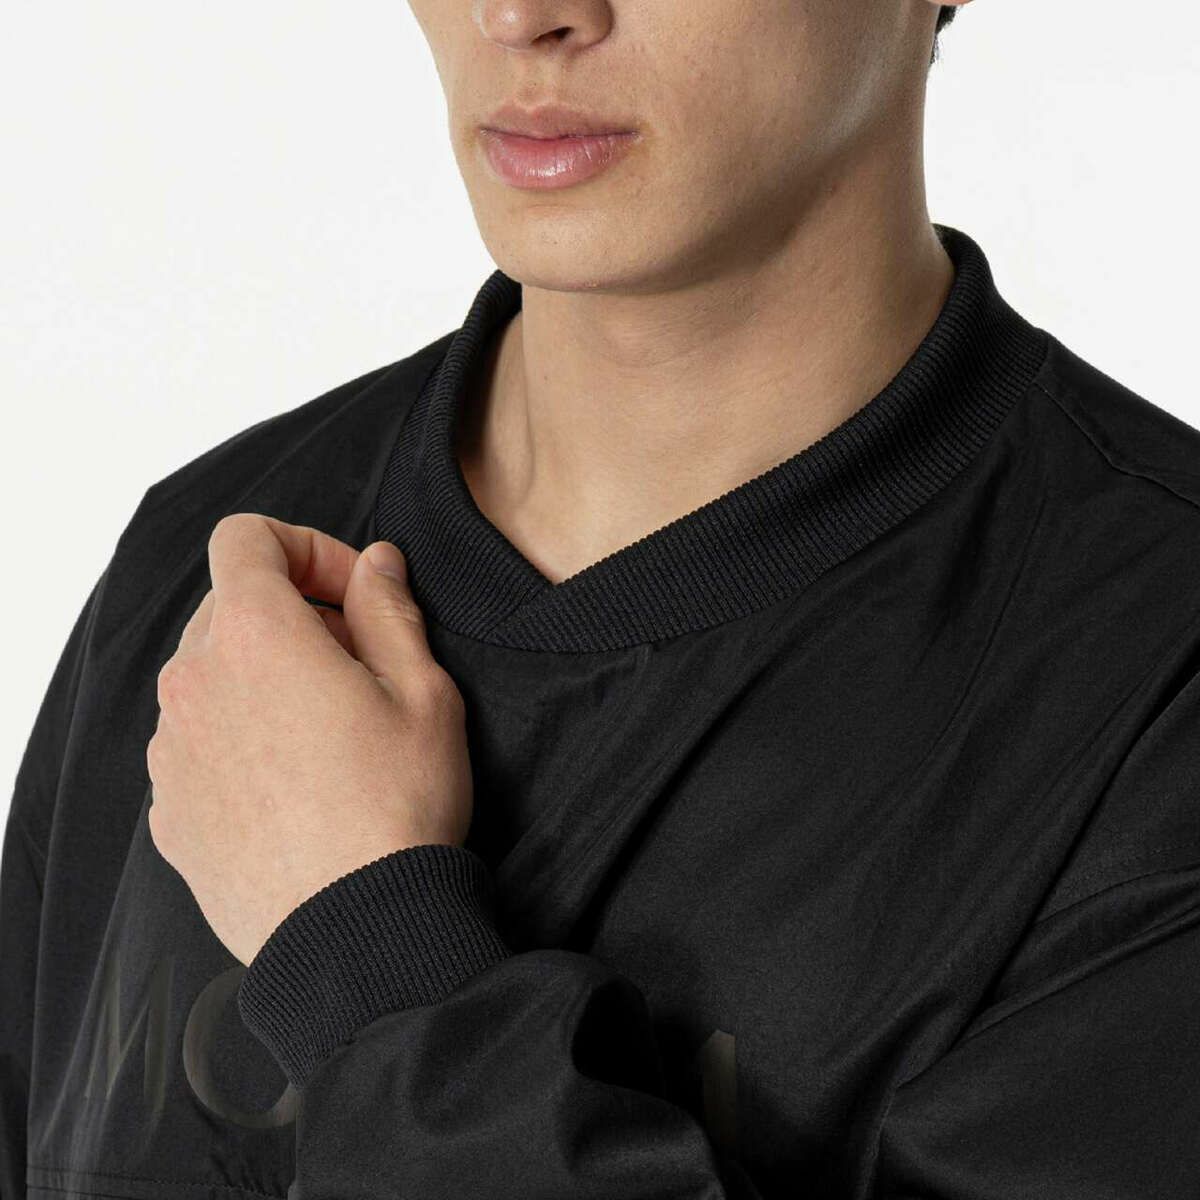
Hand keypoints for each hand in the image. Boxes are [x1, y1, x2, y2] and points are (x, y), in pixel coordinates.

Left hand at [146, 513, 472, 966]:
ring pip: (211, 676)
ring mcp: (172, 750)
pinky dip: (239, 739)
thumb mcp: (424, 692)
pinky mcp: (171, 810)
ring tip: (328, 731)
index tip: (354, 596)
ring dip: (264, 677)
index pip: (247, 538)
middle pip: (230, 606)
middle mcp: (194, 683)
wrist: (354, 934)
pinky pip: (198, 744)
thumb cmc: (398, 808)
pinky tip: (295, 784)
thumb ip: (390, 609)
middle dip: (294, 614)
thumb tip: (377, 564)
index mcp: (255, 635)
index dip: (308, 549)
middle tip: (358, 663)